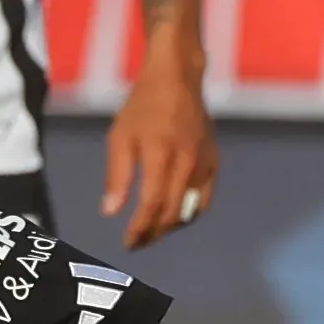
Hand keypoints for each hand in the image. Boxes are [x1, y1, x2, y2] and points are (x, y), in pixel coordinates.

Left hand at [101, 51, 217, 247]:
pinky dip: (189, 214)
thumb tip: (110, 212)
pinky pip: (204, 200)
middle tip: (136, 241)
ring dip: (170, 227)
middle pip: (172, 213)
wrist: (177, 80)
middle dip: (153, 233)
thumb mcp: (119, 137)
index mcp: (161, 155)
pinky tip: (173, 216)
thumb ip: (116, 176)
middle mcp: (187, 163)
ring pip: (190, 211)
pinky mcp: (213, 162)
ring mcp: (204, 164)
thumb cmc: (143, 107)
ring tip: (151, 231)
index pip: (152, 205)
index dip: (140, 229)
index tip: (127, 242)